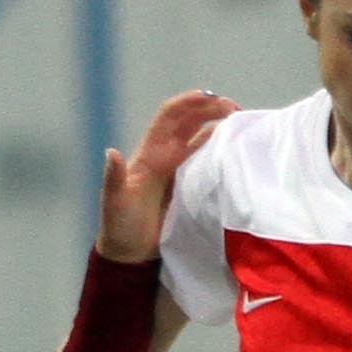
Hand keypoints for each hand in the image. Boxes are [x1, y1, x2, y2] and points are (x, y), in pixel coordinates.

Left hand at [96, 90, 238, 262]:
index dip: (188, 103)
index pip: (170, 118)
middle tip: (234, 108)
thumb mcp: (115, 203)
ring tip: (241, 120)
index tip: (209, 97)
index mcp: (148, 155)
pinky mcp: (188, 185)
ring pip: (200, 137)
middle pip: (189, 121)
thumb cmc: (119, 228)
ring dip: (218, 124)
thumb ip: (114, 179)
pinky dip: (220, 148)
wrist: (129, 255)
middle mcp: (164, 156)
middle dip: (210, 108)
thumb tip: (111, 153)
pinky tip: (235, 146)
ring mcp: (177, 169)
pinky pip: (205, 159)